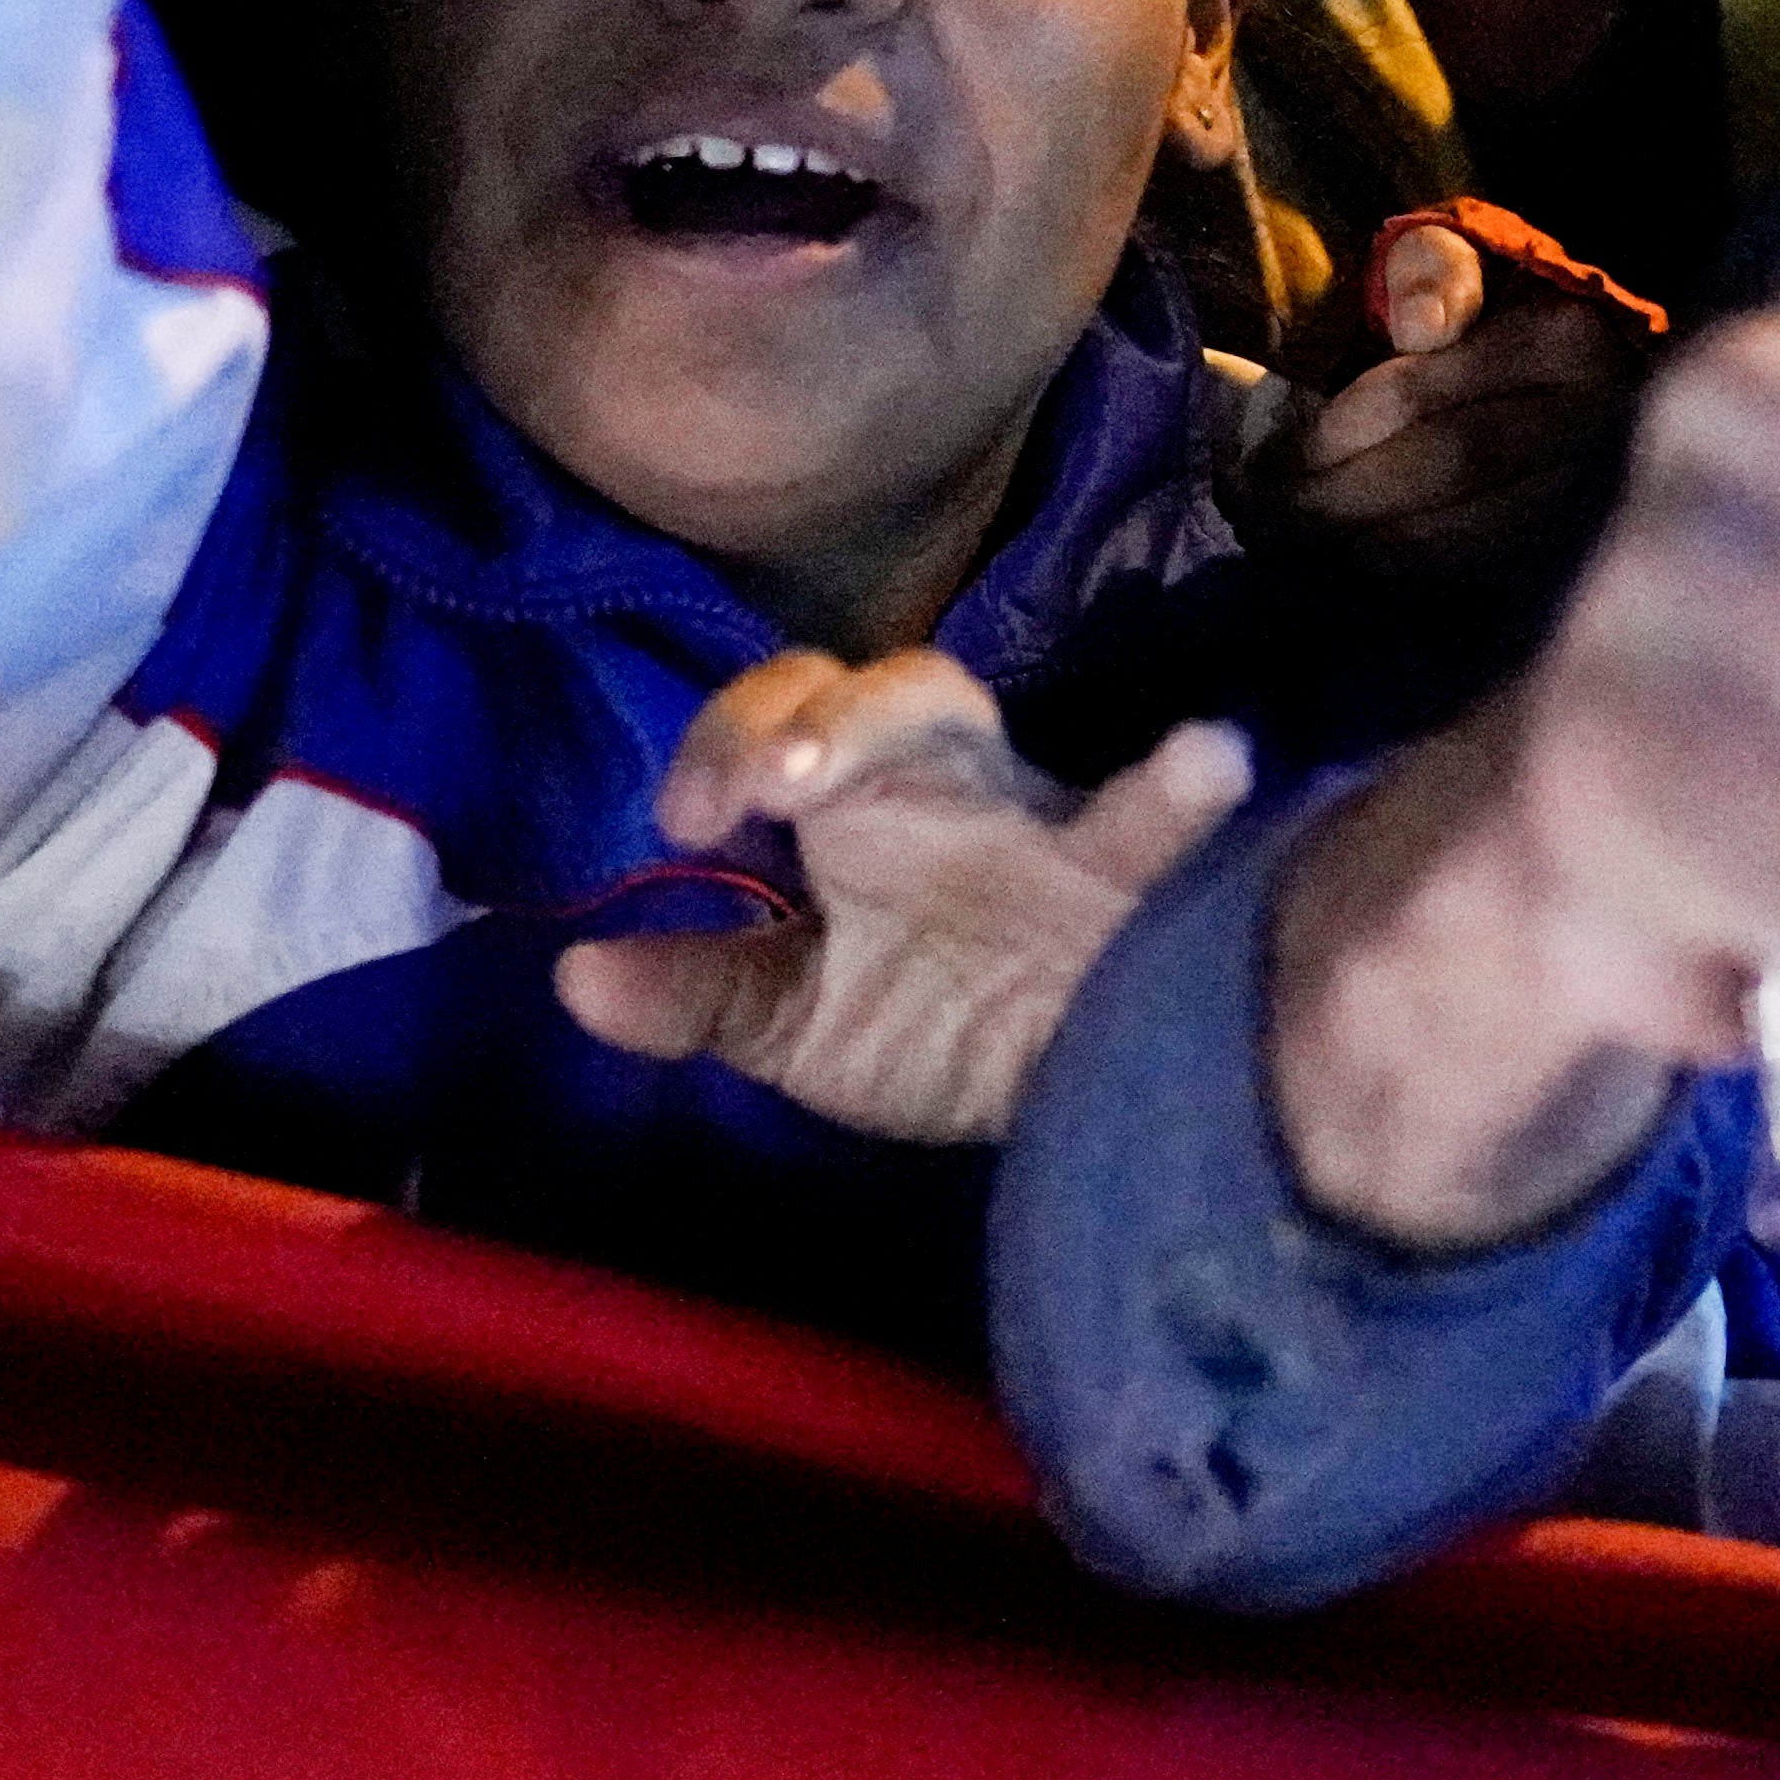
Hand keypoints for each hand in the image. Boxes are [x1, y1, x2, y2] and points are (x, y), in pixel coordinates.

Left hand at [551, 649, 1263, 1142]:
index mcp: (863, 806)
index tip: (687, 826)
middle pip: (851, 683)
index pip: (779, 720)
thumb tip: (572, 978)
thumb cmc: (943, 1033)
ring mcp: (1034, 813)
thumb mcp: (804, 1027)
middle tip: (762, 792)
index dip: (725, 745)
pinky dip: (1183, 786)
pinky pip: (1162, 818)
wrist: (1088, 1096)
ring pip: (957, 713)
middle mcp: (941, 779)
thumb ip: (702, 999)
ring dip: (890, 718)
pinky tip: (1206, 760)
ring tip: (827, 777)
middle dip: (800, 719)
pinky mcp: (1135, 874)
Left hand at [1245, 199, 1668, 607]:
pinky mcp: (1583, 541)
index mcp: (1561, 335)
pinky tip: (1363, 567)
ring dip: (1376, 544)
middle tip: (1268, 518)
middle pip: (1450, 464)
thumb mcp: (1457, 260)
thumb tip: (1421, 327)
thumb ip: (1428, 271)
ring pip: (1472, 529)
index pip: (1423, 391)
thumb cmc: (1490, 310)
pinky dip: (1419, 573)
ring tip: (1302, 548)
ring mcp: (1599, 487)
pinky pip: (1490, 570)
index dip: (1334, 433)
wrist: (1576, 367)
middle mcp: (1597, 415)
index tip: (1264, 462)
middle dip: (1347, 496)